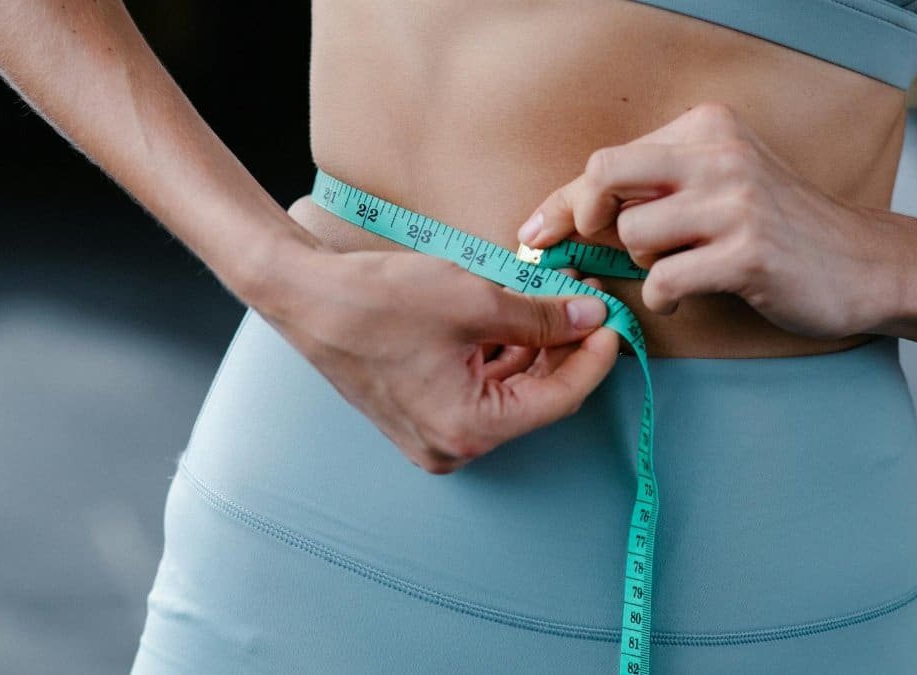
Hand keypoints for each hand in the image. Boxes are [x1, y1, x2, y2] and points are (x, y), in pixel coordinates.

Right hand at [251, 225, 619, 474]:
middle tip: (586, 304)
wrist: (304, 296)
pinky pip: (479, 389)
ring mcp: (434, 433)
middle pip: (535, 398)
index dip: (593, 358)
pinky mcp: (422, 412)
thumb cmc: (378, 301)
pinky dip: (501, 355)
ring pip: (508, 392)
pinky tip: (514, 316)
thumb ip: (541, 315)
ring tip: (551, 299)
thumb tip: (589, 316)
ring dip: (534, 348)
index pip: (558, 400)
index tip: (612, 322)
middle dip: (564, 349)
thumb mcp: (475, 300)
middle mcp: (453, 445)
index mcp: (469, 429)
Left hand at [515, 102, 900, 339]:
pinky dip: (665, 297)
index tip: (534, 233)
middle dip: (581, 217)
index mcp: (707, 128)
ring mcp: (736, 202)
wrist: (864, 264)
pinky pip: (665, 279)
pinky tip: (688, 296)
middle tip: (592, 247)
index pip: (609, 159)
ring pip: (633, 235)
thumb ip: (656, 189)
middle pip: (606, 176)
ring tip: (679, 267)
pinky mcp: (748, 252)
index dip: (563, 202)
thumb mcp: (720, 185)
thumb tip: (566, 217)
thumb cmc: (778, 229)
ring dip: (644, 263)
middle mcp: (720, 154)